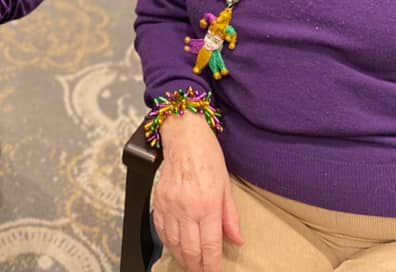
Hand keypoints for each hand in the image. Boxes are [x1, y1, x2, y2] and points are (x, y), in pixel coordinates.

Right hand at [153, 113, 242, 271]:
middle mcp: (186, 208)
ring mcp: (170, 205)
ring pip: (173, 243)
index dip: (212, 265)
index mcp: (207, 205)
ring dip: (182, 257)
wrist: (184, 137)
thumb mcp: (226, 186)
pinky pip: (160, 229)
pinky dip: (167, 242)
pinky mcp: (158, 200)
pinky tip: (174, 247)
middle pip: (189, 250)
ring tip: (190, 264)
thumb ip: (230, 216)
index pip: (209, 246)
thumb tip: (237, 240)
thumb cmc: (207, 156)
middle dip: (196, 267)